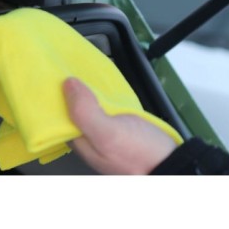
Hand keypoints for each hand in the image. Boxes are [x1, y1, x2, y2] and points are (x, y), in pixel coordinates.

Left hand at [62, 77, 176, 174]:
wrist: (172, 163)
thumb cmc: (140, 155)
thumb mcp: (108, 133)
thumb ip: (85, 112)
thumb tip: (68, 85)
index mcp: (81, 142)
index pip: (59, 114)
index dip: (56, 94)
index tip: (56, 72)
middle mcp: (90, 138)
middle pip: (74, 109)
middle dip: (71, 89)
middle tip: (70, 65)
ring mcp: (107, 131)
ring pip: (90, 105)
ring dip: (87, 90)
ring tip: (84, 69)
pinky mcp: (122, 125)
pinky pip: (107, 105)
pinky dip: (104, 94)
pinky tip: (106, 84)